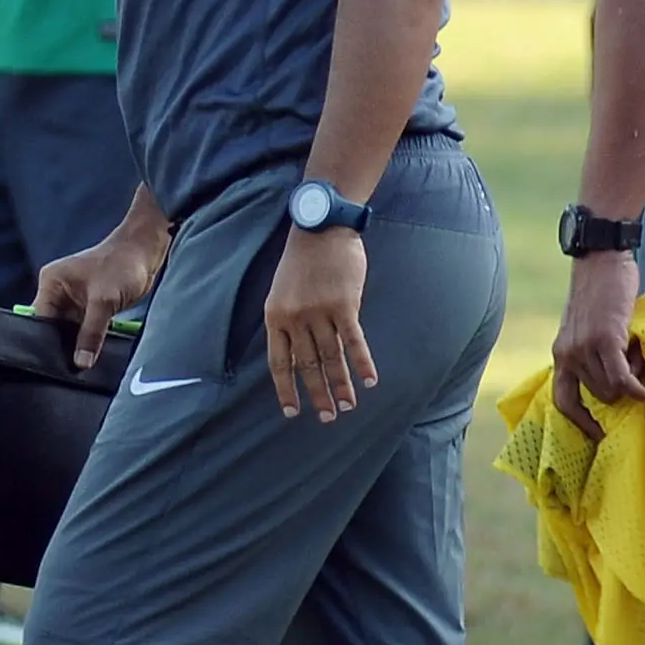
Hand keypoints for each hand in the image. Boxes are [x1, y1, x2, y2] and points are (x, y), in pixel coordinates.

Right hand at [32, 230, 162, 368]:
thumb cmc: (121, 265)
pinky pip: (84, 329)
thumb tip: (81, 363)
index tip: (56, 364)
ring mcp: (74, 299)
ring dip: (78, 343)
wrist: (146, 252)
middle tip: (72, 367)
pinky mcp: (90, 306)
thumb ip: (91, 333)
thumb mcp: (103, 301)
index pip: (41, 319)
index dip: (47, 342)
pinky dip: (90, 339)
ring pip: (70, 331)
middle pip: (54, 327)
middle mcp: (58, 291)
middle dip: (64, 345)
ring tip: (84, 362)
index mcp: (51, 282)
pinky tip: (94, 354)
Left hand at [263, 227, 376, 421]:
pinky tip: (369, 380)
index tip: (292, 412)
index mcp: (275, 317)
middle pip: (308, 365)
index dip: (286, 389)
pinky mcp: (344, 305)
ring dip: (342, 385)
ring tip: (349, 406)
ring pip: (332, 358)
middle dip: (318, 394)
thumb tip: (305, 356)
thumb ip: (291, 323)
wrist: (320, 228)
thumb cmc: (302, 260)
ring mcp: (319, 312)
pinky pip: (354, 341)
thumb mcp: (283, 292)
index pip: (279, 363)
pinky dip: (362, 363)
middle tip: (328, 417)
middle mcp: (295, 318)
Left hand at [550, 250, 644, 440]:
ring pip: (610, 390)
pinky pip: (620, 378)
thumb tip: (618, 385)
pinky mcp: (604, 340)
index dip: (579, 422)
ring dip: (631, 383)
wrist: (601, 260)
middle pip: (596, 397)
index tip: (598, 434)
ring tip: (640, 359)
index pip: (562, 400)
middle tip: (638, 371)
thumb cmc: (601, 293)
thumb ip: (594, 353)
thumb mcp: (587, 328)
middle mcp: (567, 355)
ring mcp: (583, 348)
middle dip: (620, 393)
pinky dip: (634, 388)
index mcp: (561, 354)